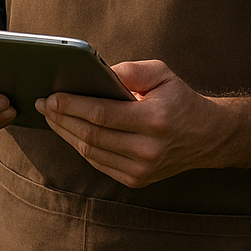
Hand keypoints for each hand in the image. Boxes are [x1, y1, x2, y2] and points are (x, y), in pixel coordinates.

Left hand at [35, 59, 228, 187]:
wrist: (208, 136)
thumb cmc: (179, 98)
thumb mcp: (161, 73)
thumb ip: (128, 71)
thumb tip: (93, 73)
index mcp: (154, 120)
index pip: (101, 114)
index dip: (72, 105)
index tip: (51, 96)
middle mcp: (148, 150)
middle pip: (91, 135)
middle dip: (61, 118)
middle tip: (42, 104)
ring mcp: (143, 169)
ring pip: (91, 151)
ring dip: (65, 133)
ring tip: (50, 116)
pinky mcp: (138, 180)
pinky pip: (98, 163)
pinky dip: (80, 146)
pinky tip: (68, 131)